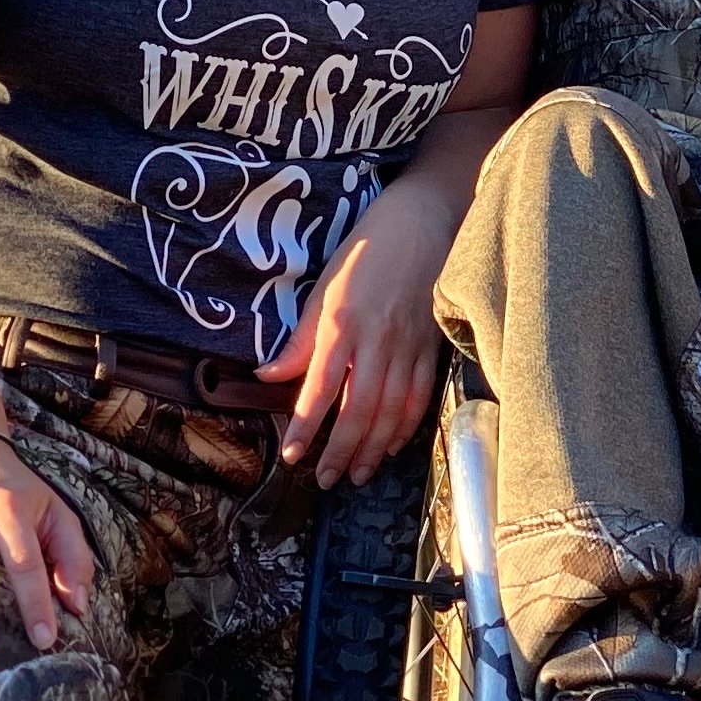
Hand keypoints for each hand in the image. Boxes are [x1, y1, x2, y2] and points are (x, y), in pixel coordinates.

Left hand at [257, 180, 453, 485]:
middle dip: (340, 450)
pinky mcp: (431, 348)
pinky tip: (390, 447)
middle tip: (325, 479)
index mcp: (342, 324)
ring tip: (355, 474)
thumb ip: (301, 339)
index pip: (318, 388)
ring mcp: (408, 347)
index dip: (305, 427)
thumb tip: (269, 375)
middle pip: (357, 410)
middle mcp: (376, 341)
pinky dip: (404, 428)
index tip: (292, 456)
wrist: (425, 222)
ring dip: (372, 449)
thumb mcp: (324, 287)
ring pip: (391, 411)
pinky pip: (419, 398)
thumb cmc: (367, 251)